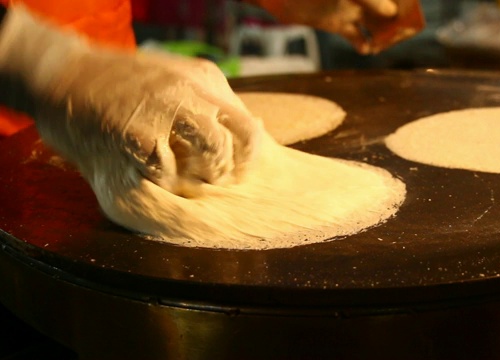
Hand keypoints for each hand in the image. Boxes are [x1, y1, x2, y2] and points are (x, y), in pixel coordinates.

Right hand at [0, 6, 260, 195]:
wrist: (62, 73)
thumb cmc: (121, 87)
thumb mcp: (174, 81)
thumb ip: (206, 103)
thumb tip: (253, 131)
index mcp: (204, 79)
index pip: (248, 125)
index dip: (246, 156)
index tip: (233, 171)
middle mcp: (191, 90)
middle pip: (237, 140)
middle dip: (226, 169)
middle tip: (208, 179)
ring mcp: (165, 109)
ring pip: (213, 152)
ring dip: (202, 174)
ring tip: (181, 178)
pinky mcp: (136, 131)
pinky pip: (168, 170)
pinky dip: (164, 180)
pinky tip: (148, 171)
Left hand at [252, 0, 397, 53]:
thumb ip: (368, 0)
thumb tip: (392, 12)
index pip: (391, 0)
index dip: (404, 5)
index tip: (410, 16)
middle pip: (387, 11)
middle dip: (397, 22)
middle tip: (402, 34)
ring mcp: (350, 10)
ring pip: (375, 25)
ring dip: (383, 35)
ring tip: (382, 45)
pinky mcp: (338, 24)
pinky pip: (357, 36)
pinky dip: (364, 44)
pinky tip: (365, 50)